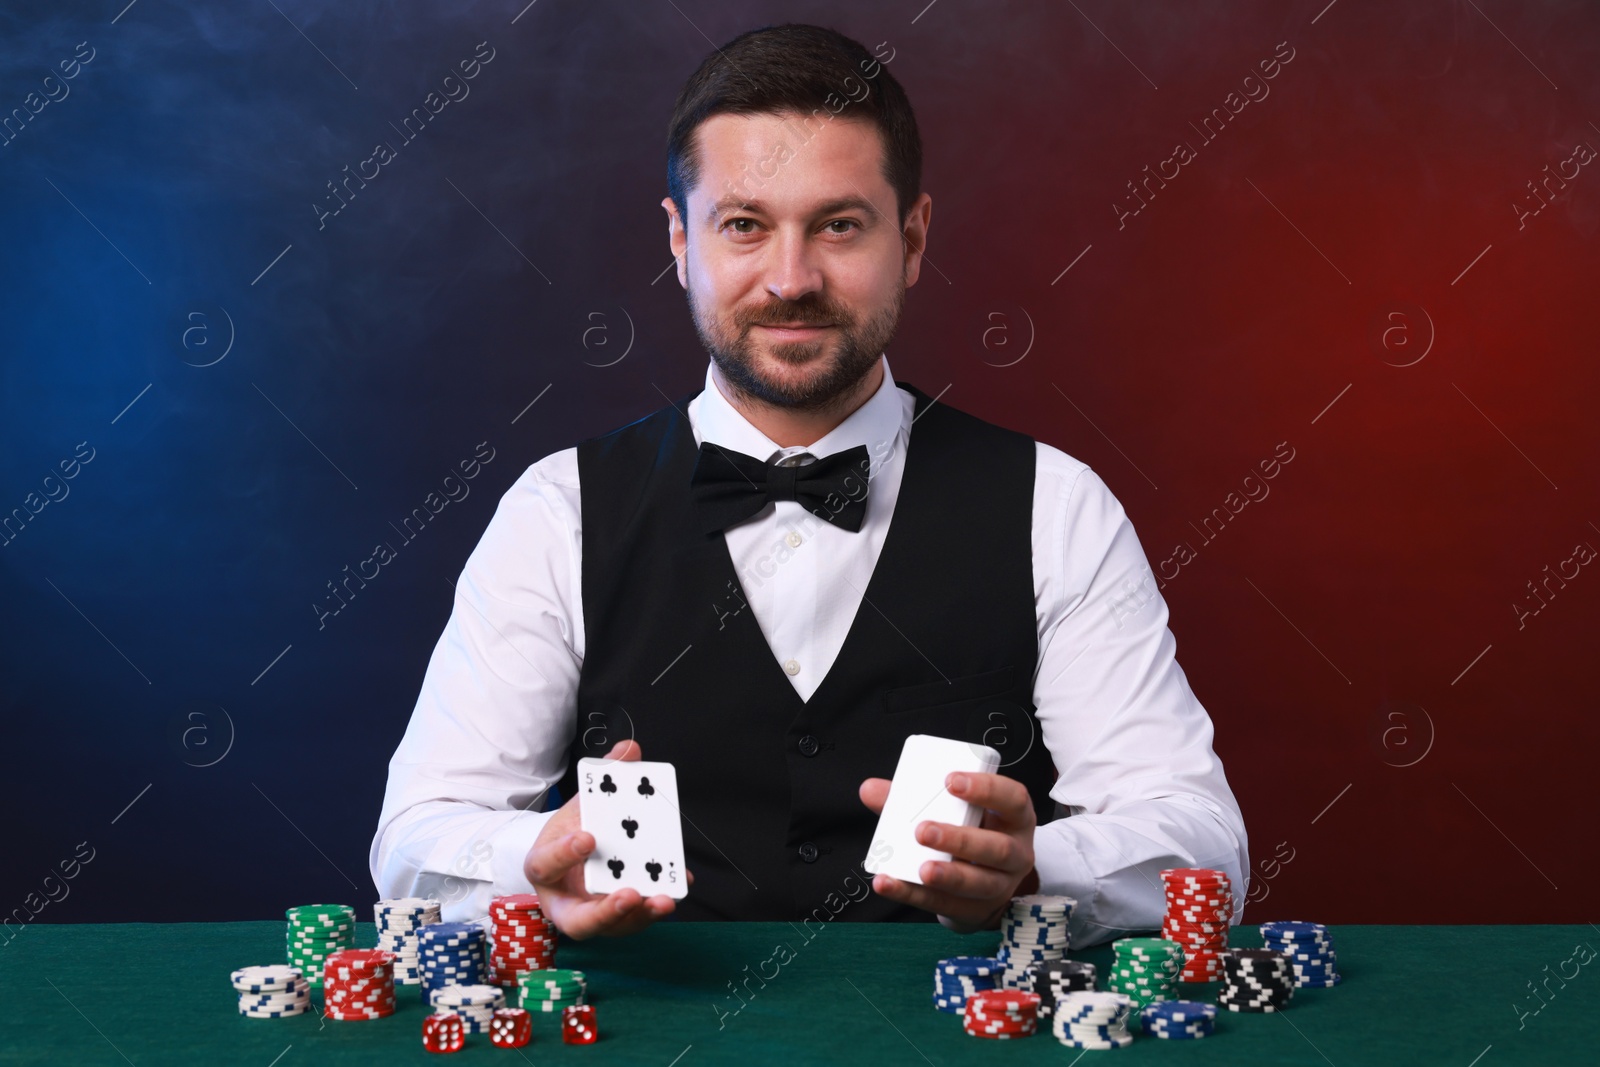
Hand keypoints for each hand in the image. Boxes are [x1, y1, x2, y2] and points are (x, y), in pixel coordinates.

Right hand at [522, 739, 691, 938]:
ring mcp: (589, 915)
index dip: (563, 854)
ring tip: (664, 898)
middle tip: (630, 893)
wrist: (575, 850)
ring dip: (639, 916)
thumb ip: (605, 776)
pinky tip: (680, 883)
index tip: (589, 838)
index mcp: (543, 867)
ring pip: (611, 929)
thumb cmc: (577, 825)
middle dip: (605, 910)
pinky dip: (657, 905)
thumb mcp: (585, 800)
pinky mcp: (615, 920)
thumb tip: (629, 749)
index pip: (544, 864)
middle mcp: (562, 901)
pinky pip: (635, 920)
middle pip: (576, 921)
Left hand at [858, 769, 1038, 932]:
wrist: (982, 883)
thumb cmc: (968, 831)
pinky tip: (890, 883)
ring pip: (979, 883)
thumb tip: (870, 789)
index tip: (950, 781)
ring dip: (948, 876)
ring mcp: (1001, 885)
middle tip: (922, 830)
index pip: (1012, 798)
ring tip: (919, 869)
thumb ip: (913, 798)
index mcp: (1014, 817)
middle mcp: (1016, 852)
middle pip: (997, 848)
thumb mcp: (955, 811)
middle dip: (960, 840)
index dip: (985, 789)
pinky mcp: (977, 910)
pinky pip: (947, 906)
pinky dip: (915, 895)